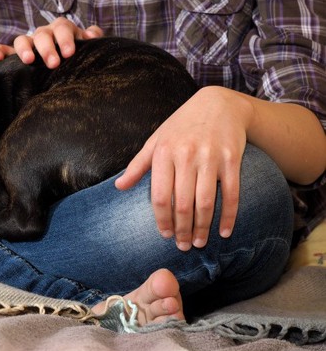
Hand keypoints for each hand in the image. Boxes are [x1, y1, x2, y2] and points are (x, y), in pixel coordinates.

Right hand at [0, 17, 102, 67]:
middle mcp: (44, 35)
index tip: (69, 54)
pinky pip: (5, 51)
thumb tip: (92, 34)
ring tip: (28, 60)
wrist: (67, 67)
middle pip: (42, 34)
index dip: (65, 39)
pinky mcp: (15, 55)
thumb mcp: (87, 47)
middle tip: (54, 64)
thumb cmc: (78, 56)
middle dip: (47, 47)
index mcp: (61, 30)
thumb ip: (91, 38)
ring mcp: (29, 44)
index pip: (62, 28)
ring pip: (22, 40)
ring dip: (24, 49)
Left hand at [115, 87, 253, 250]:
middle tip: (182, 246)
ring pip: (206, 202)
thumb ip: (138, 165)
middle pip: (182, 203)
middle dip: (182, 230)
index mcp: (164, 153)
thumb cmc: (181, 126)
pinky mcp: (232, 159)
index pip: (159, 195)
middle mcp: (186, 155)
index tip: (164, 234)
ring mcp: (210, 157)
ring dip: (203, 228)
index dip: (161, 219)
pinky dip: (229, 216)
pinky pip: (232, 194)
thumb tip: (118, 186)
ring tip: (199, 243)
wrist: (218, 103)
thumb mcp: (156, 140)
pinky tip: (224, 232)